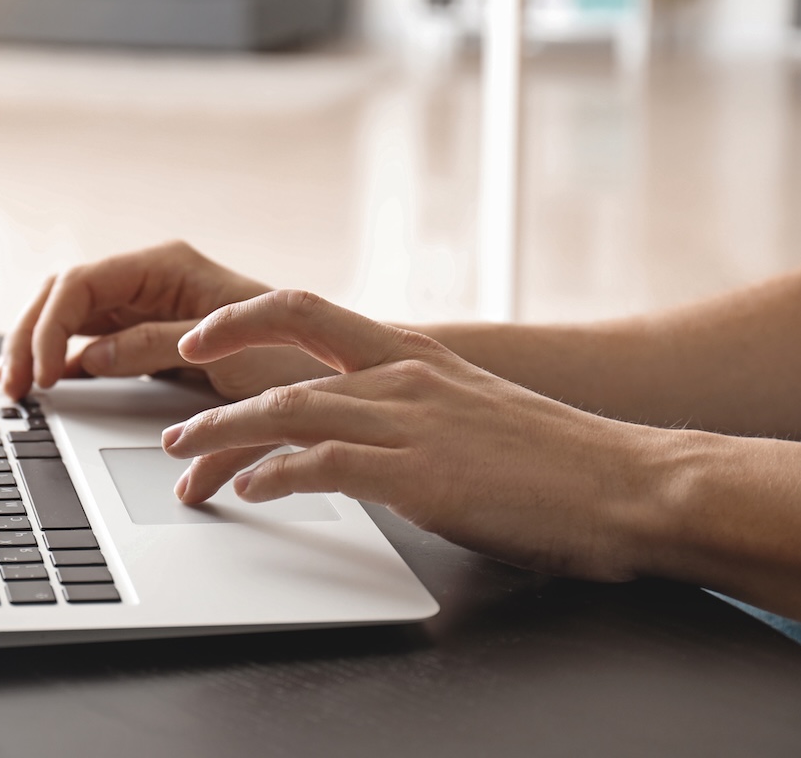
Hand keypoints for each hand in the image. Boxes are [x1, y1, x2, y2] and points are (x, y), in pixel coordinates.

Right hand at [0, 241, 330, 400]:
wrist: (337, 374)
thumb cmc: (293, 351)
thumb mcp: (221, 351)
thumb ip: (150, 346)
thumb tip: (87, 357)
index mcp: (163, 266)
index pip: (79, 283)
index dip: (49, 327)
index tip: (43, 373)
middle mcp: (149, 278)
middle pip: (62, 296)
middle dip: (28, 337)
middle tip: (12, 385)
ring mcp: (146, 306)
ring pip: (69, 317)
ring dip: (37, 348)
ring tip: (18, 388)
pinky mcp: (150, 336)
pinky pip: (91, 341)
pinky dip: (65, 363)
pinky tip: (51, 388)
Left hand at [162, 289, 674, 582]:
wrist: (628, 484)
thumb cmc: (554, 457)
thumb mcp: (467, 409)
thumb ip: (408, 407)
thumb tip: (355, 427)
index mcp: (412, 353)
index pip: (305, 311)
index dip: (241, 320)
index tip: (197, 337)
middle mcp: (403, 375)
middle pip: (279, 369)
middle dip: (212, 396)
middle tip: (171, 430)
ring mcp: (410, 421)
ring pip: (289, 412)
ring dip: (224, 437)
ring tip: (185, 463)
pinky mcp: (420, 473)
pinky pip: (324, 465)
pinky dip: (275, 475)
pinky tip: (249, 490)